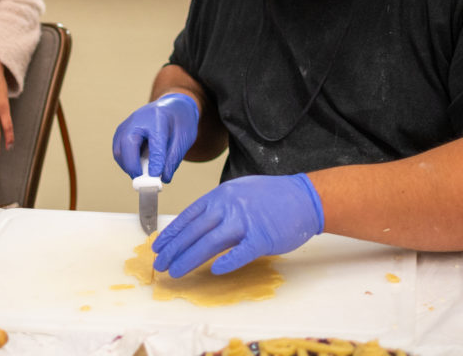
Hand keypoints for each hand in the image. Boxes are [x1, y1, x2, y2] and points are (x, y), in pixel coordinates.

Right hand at [112, 93, 198, 181]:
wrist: (171, 106)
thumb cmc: (179, 122)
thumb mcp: (185, 138)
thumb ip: (174, 157)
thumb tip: (164, 178)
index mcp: (158, 118)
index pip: (155, 142)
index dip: (155, 162)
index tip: (156, 178)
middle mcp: (138, 119)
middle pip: (127, 144)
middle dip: (133, 166)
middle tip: (143, 182)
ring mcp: (126, 125)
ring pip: (119, 150)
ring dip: (128, 166)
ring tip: (143, 176)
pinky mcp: (121, 132)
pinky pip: (118, 151)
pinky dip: (126, 163)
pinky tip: (138, 167)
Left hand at [152, 173, 323, 277]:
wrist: (304, 197)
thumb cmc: (272, 196)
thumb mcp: (239, 191)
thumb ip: (219, 206)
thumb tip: (197, 225)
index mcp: (222, 195)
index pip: (189, 216)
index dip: (171, 233)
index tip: (158, 246)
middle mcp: (230, 206)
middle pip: (194, 231)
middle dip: (173, 249)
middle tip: (159, 264)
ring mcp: (246, 221)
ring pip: (210, 242)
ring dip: (189, 258)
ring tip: (175, 272)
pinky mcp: (262, 237)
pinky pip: (241, 252)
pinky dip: (228, 262)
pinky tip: (215, 271)